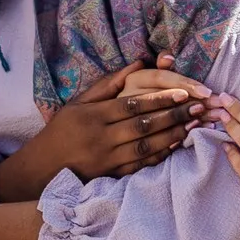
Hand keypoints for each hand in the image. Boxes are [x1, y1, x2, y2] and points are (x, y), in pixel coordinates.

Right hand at [0, 61, 207, 200]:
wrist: (40, 170)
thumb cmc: (61, 131)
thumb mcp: (78, 103)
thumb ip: (108, 84)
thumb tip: (138, 63)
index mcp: (93, 116)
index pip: (132, 105)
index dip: (160, 99)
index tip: (184, 92)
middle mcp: (101, 138)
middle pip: (144, 125)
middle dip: (175, 115)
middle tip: (199, 106)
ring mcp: (107, 160)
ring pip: (147, 146)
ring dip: (174, 135)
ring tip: (195, 124)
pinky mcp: (111, 176)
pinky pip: (142, 165)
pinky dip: (161, 155)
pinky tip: (178, 145)